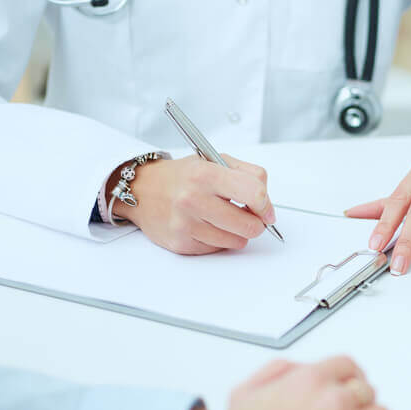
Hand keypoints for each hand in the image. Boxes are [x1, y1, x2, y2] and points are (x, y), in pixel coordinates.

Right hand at [116, 154, 275, 254]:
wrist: (142, 190)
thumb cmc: (182, 176)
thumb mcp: (215, 160)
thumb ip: (248, 174)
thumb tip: (267, 205)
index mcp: (205, 174)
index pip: (254, 193)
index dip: (266, 206)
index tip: (266, 211)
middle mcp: (193, 199)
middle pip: (249, 226)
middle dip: (255, 224)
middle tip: (248, 217)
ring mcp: (185, 224)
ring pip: (236, 242)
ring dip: (236, 233)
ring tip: (223, 219)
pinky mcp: (181, 243)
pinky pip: (217, 249)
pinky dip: (218, 240)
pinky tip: (206, 226)